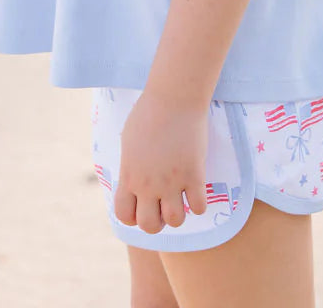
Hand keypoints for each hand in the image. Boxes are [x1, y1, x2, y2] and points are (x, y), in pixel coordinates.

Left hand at [114, 90, 209, 233]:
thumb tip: (132, 180)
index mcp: (129, 176)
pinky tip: (196, 189)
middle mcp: (148, 185)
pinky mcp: (194, 174)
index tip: (143, 204)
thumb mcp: (128, 141)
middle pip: (149, 226)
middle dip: (157, 221)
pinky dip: (198, 204)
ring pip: (175, 221)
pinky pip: (199, 207)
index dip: (134, 216)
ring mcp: (172, 181)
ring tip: (180, 197)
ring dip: (178, 214)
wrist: (173, 97)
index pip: (124, 216)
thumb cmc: (149, 112)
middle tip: (163, 204)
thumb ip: (130, 166)